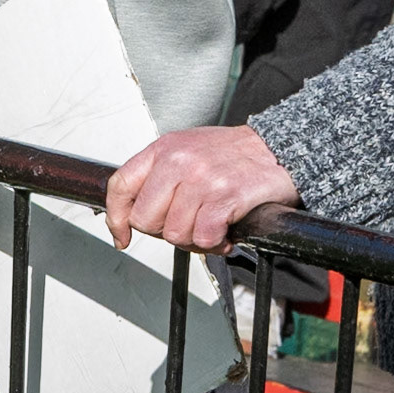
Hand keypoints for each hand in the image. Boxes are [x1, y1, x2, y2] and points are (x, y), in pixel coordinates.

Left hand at [105, 125, 299, 254]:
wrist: (277, 148)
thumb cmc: (231, 155)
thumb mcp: (185, 151)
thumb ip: (159, 177)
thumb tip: (133, 212)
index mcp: (162, 149)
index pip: (121, 185)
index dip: (116, 217)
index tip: (122, 236)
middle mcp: (177, 161)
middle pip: (145, 218)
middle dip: (164, 231)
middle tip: (186, 226)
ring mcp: (200, 178)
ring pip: (174, 233)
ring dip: (194, 240)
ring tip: (209, 227)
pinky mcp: (225, 196)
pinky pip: (204, 237)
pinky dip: (215, 244)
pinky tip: (225, 233)